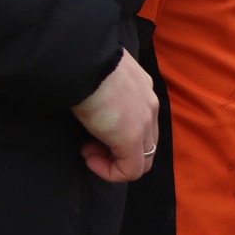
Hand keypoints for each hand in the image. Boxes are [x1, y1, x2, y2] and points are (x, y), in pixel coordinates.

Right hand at [71, 49, 159, 183]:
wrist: (84, 62)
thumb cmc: (84, 67)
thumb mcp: (101, 78)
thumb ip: (107, 92)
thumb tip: (95, 105)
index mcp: (143, 90)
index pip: (143, 123)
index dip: (118, 136)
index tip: (92, 130)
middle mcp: (150, 106)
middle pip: (147, 143)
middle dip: (118, 151)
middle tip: (89, 145)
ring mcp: (145, 122)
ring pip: (143, 159)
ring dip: (114, 162)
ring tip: (88, 151)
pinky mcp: (132, 138)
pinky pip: (131, 170)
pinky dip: (110, 172)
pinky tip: (89, 158)